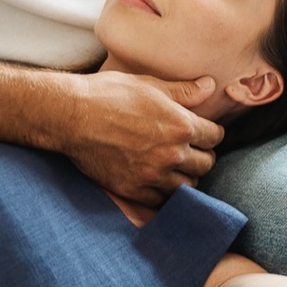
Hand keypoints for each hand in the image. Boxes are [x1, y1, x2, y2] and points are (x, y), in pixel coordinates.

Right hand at [61, 71, 225, 206]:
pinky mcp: (134, 190)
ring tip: (174, 167)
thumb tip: (209, 85)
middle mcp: (172, 153)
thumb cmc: (109, 94)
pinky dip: (164, 193)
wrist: (71, 115)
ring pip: (188, 186)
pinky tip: (157, 181)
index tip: (201, 132)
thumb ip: (183, 91)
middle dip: (201, 155)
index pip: (215, 136)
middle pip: (206, 164)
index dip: (209, 132)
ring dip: (185, 177)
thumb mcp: (149, 85)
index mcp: (181, 125)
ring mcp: (153, 175)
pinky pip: (162, 201)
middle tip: (188, 149)